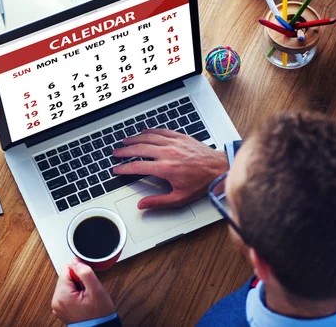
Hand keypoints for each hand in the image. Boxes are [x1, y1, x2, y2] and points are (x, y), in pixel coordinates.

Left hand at [51, 260, 115, 323]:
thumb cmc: (100, 315)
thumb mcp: (96, 290)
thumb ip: (85, 273)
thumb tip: (76, 262)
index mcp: (62, 295)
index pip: (66, 268)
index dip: (79, 273)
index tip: (86, 283)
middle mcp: (56, 301)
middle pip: (65, 276)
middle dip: (78, 280)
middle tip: (87, 292)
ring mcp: (58, 305)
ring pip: (67, 284)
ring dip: (77, 287)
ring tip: (85, 297)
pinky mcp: (61, 308)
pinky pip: (67, 292)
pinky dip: (75, 294)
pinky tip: (83, 301)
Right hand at [113, 128, 227, 208]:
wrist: (219, 169)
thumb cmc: (202, 183)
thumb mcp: (180, 198)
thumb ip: (158, 202)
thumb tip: (142, 205)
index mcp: (166, 168)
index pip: (137, 166)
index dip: (124, 168)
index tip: (117, 169)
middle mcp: (168, 153)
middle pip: (139, 149)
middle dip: (125, 151)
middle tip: (116, 153)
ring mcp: (174, 143)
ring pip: (148, 138)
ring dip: (134, 139)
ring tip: (125, 141)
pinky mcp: (180, 137)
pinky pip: (161, 131)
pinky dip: (150, 131)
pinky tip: (143, 132)